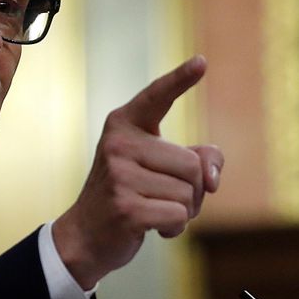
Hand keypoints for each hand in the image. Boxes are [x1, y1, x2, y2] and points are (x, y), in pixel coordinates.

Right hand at [53, 56, 223, 288]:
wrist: (85, 236)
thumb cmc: (131, 195)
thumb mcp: (162, 168)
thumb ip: (198, 160)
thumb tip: (212, 178)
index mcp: (125, 124)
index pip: (157, 96)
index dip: (180, 79)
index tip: (202, 61)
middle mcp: (119, 144)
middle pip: (192, 164)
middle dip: (193, 190)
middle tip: (165, 198)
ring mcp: (119, 175)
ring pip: (189, 193)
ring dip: (184, 211)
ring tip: (155, 211)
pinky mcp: (125, 208)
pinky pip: (178, 215)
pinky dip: (175, 228)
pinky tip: (154, 228)